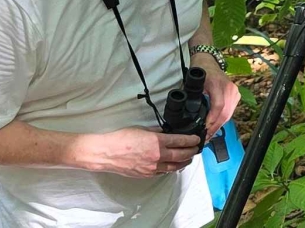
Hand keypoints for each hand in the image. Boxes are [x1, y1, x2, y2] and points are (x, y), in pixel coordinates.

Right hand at [77, 127, 201, 177]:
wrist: (108, 153)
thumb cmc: (121, 138)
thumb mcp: (140, 129)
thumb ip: (154, 132)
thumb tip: (164, 133)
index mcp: (157, 142)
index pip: (180, 141)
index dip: (190, 140)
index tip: (196, 139)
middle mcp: (158, 156)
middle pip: (181, 155)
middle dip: (191, 151)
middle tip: (196, 149)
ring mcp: (154, 167)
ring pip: (175, 166)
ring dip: (184, 162)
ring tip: (188, 158)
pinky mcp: (148, 174)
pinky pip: (164, 172)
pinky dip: (171, 168)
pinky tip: (173, 166)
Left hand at [195, 53, 239, 139]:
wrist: (208, 59)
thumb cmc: (198, 69)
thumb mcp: (192, 82)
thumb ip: (192, 97)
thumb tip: (188, 116)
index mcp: (217, 84)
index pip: (218, 106)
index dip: (212, 119)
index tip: (204, 128)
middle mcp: (229, 88)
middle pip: (225, 112)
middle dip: (215, 127)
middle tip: (206, 137)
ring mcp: (234, 92)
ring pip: (228, 114)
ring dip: (219, 125)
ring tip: (209, 135)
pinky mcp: (236, 95)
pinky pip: (230, 111)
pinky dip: (223, 119)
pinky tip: (216, 126)